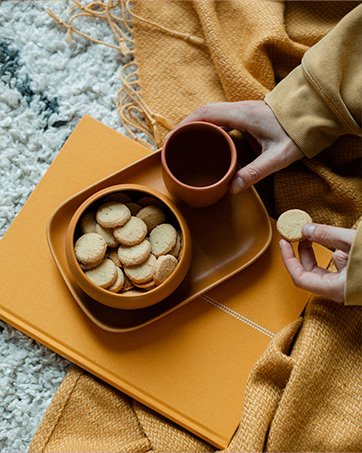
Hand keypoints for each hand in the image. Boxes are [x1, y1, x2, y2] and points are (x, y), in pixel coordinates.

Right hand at [179, 100, 304, 192]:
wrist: (311, 116)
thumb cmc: (297, 133)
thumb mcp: (278, 156)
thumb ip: (255, 172)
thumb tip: (231, 188)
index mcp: (242, 115)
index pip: (206, 114)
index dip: (186, 124)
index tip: (172, 137)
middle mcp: (239, 108)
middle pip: (204, 112)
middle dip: (185, 125)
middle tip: (173, 143)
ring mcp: (242, 110)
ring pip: (211, 113)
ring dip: (195, 125)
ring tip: (184, 142)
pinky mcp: (245, 114)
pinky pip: (220, 117)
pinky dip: (207, 126)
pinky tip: (204, 140)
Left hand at [279, 223, 355, 302]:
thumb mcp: (353, 242)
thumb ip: (328, 235)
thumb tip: (306, 229)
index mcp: (336, 289)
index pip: (299, 277)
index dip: (288, 259)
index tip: (283, 243)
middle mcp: (339, 291)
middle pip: (309, 272)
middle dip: (302, 252)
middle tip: (297, 235)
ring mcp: (346, 287)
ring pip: (323, 270)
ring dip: (316, 252)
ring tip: (313, 235)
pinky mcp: (353, 280)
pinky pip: (337, 269)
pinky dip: (334, 255)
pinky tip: (338, 245)